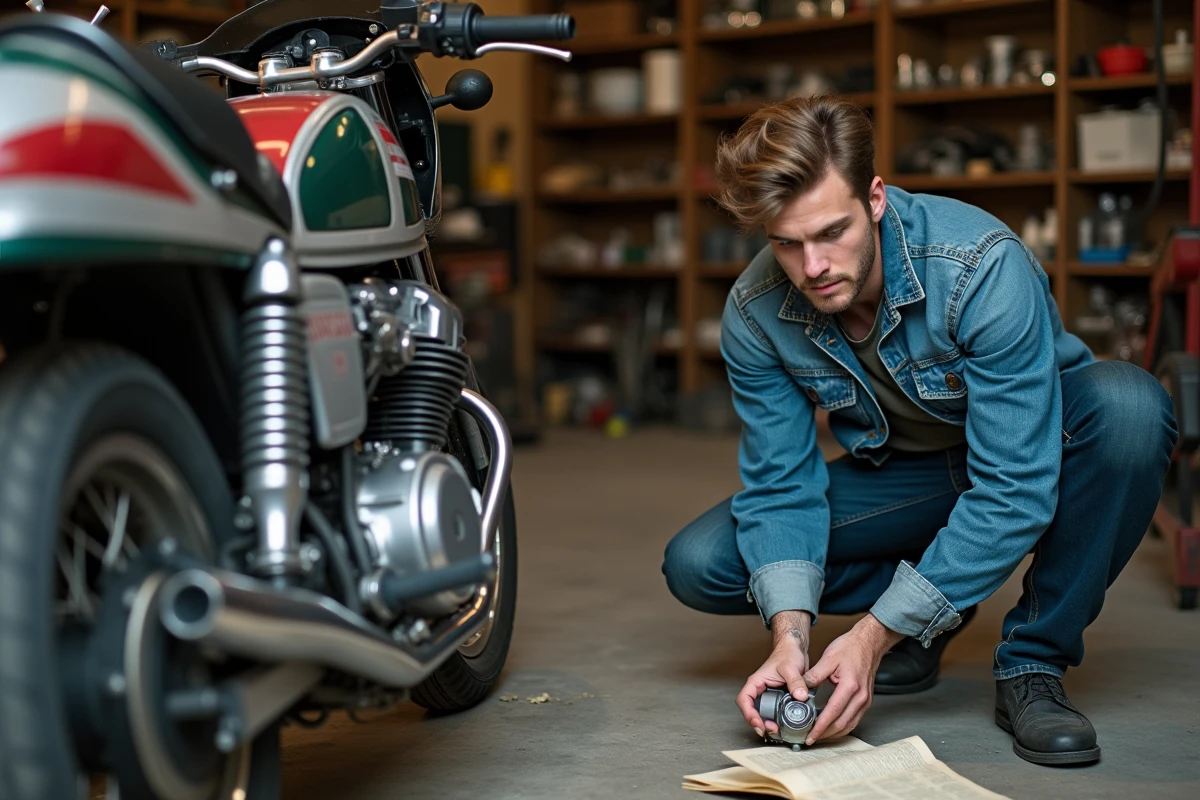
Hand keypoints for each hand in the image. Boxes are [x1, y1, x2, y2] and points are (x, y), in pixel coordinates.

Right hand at [737, 611, 810, 737]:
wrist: (795, 650)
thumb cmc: (787, 654)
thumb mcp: (791, 667)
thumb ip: (796, 682)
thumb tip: (800, 696)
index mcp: (756, 682)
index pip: (744, 700)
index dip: (748, 714)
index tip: (758, 723)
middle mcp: (761, 691)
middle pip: (753, 711)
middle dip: (760, 723)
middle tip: (772, 730)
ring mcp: (770, 696)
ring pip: (764, 714)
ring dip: (769, 725)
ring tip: (779, 731)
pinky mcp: (780, 700)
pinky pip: (776, 713)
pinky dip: (779, 721)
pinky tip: (786, 726)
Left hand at [801, 613, 902, 744]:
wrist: (869, 642)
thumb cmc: (851, 647)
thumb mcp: (828, 658)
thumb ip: (814, 675)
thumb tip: (800, 689)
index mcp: (850, 686)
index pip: (833, 713)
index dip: (820, 726)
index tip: (810, 735)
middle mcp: (861, 697)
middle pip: (842, 724)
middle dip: (825, 734)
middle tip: (811, 739)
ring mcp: (865, 700)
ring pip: (849, 725)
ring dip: (834, 734)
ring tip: (819, 736)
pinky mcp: (866, 700)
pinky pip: (854, 719)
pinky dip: (842, 727)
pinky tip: (832, 728)